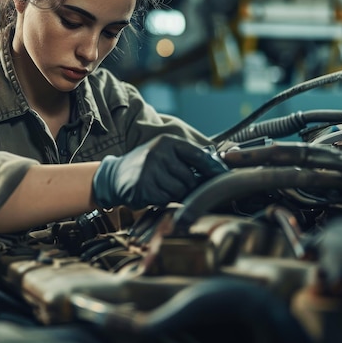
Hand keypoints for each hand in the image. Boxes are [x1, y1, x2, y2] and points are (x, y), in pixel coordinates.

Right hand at [92, 134, 228, 209]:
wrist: (115, 176)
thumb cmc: (147, 165)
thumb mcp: (165, 152)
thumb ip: (188, 157)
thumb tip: (219, 167)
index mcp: (167, 142)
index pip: (198, 155)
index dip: (214, 168)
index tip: (226, 177)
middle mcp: (158, 153)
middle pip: (190, 178)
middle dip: (189, 186)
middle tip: (177, 184)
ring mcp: (149, 171)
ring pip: (180, 191)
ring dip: (176, 194)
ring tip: (163, 187)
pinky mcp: (143, 188)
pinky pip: (167, 201)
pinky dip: (164, 201)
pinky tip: (154, 193)